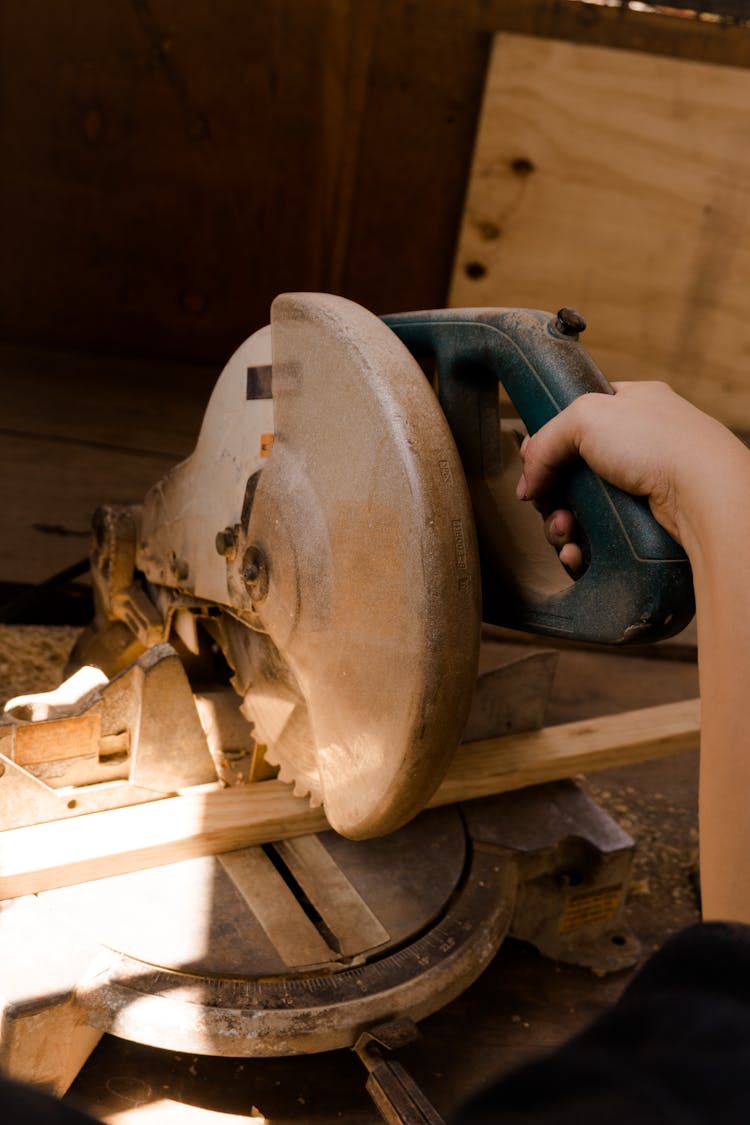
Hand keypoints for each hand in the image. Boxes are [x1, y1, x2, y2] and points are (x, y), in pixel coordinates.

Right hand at [515, 380, 743, 568]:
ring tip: (563, 530)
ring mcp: (641, 487)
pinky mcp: (642, 525)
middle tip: (545, 503)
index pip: (577, 420)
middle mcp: (637, 445)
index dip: (549, 444)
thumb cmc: (658, 442)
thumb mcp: (584, 416)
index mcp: (631, 405)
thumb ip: (545, 441)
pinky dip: (580, 547)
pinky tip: (574, 551)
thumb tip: (528, 481)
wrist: (702, 493)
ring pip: (580, 510)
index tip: (533, 465)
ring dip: (560, 524)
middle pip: (571, 472)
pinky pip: (598, 539)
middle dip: (550, 493)